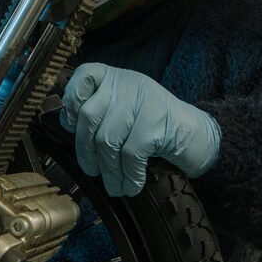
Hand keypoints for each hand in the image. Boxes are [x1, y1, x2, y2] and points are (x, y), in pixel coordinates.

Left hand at [60, 63, 219, 196]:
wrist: (195, 134)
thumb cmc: (151, 124)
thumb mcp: (122, 108)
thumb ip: (97, 109)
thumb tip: (66, 125)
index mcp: (114, 76)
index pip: (84, 76)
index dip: (72, 102)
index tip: (70, 126)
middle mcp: (127, 83)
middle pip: (90, 116)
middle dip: (86, 149)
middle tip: (91, 170)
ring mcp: (143, 101)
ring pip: (108, 139)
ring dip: (108, 169)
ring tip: (112, 185)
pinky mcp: (156, 124)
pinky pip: (130, 154)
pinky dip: (128, 175)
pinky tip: (130, 185)